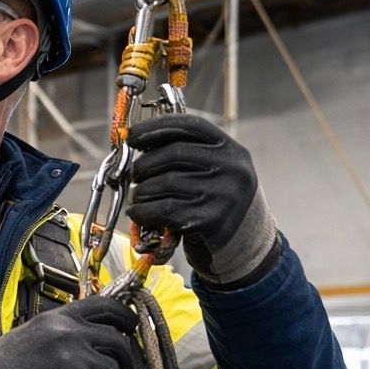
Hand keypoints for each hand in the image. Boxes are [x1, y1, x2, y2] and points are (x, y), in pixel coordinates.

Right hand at [0, 296, 138, 368]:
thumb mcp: (31, 334)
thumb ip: (61, 330)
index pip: (106, 306)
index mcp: (58, 318)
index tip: (130, 326)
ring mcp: (75, 359)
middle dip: (122, 360)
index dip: (126, 317)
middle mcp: (70, 333)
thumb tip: (88, 336)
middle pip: (118, 342)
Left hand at [125, 114, 278, 285]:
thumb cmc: (213, 199)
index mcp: (231, 149)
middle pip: (174, 153)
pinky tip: (136, 212)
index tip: (131, 135)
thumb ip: (184, 152)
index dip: (156, 127)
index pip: (190, 126)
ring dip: (142, 190)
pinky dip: (142, 211)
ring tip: (138, 195)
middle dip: (144, 163)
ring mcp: (223, 194)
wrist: (239, 242)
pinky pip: (164, 209)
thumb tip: (136, 139)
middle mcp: (232, 168)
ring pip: (165, 182)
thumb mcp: (211, 170)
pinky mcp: (210, 220)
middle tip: (133, 174)